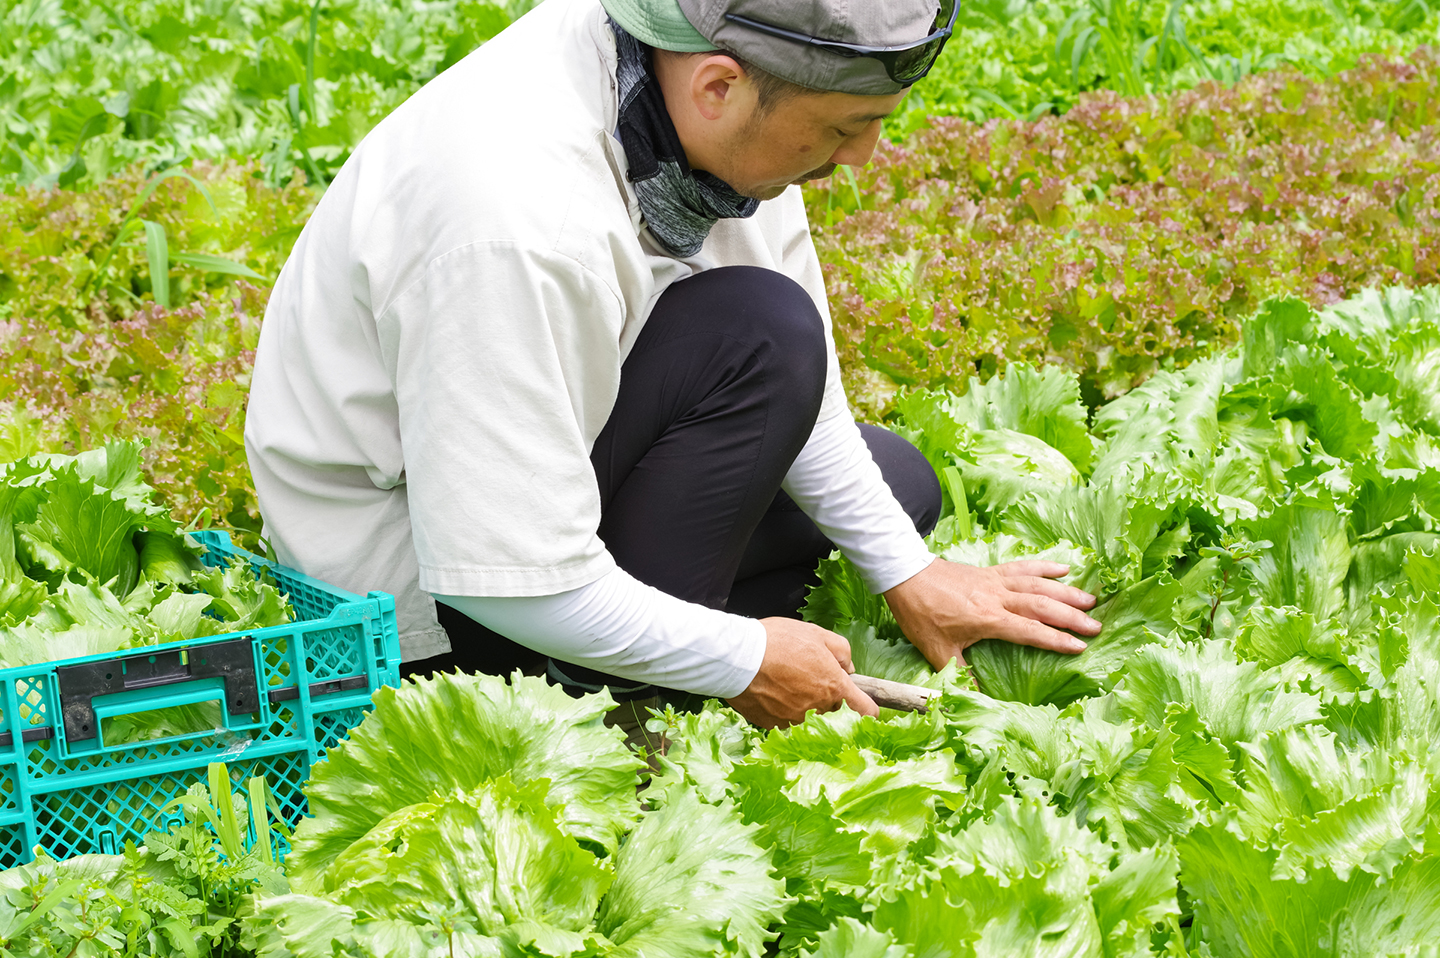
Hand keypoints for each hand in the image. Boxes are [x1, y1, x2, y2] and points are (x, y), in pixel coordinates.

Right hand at [726, 618, 878, 727]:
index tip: (863, 703)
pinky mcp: (775, 725)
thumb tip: (848, 667)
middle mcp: (819, 708)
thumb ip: (841, 650)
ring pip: (810, 716)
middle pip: (834, 710)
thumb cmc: (777, 641)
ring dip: (805, 703)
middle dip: (828, 696)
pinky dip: (783, 709)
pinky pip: (787, 720)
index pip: (866, 710)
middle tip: (809, 676)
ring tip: (786, 681)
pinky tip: (772, 691)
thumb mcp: (816, 633)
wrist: (738, 658)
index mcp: (834, 686)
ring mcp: (796, 720)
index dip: (868, 707)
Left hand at [884, 559, 1100, 670]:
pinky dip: (1044, 566)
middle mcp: (997, 598)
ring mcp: (995, 581)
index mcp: (988, 619)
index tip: (1081, 648)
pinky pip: (1022, 567)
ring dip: (1066, 591)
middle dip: (1071, 617)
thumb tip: (975, 699)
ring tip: (1091, 599)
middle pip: (1042, 605)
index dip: (1056, 640)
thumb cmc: (920, 614)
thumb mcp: (936, 650)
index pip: (1030, 631)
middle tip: (1097, 626)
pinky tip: (1064, 568)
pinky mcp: (990, 571)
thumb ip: (959, 674)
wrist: (905, 576)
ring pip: (1038, 584)